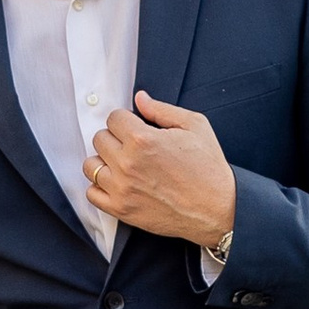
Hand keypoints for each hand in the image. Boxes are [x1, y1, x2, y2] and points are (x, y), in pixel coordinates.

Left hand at [85, 95, 237, 249]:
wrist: (217, 208)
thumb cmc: (209, 168)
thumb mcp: (195, 127)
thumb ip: (162, 110)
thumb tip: (140, 99)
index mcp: (143, 139)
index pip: (113, 118)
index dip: (126, 120)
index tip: (135, 127)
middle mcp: (128, 163)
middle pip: (99, 138)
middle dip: (115, 138)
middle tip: (133, 146)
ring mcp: (122, 188)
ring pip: (90, 165)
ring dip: (104, 161)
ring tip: (123, 164)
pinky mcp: (121, 209)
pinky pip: (92, 193)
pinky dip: (100, 187)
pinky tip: (118, 183)